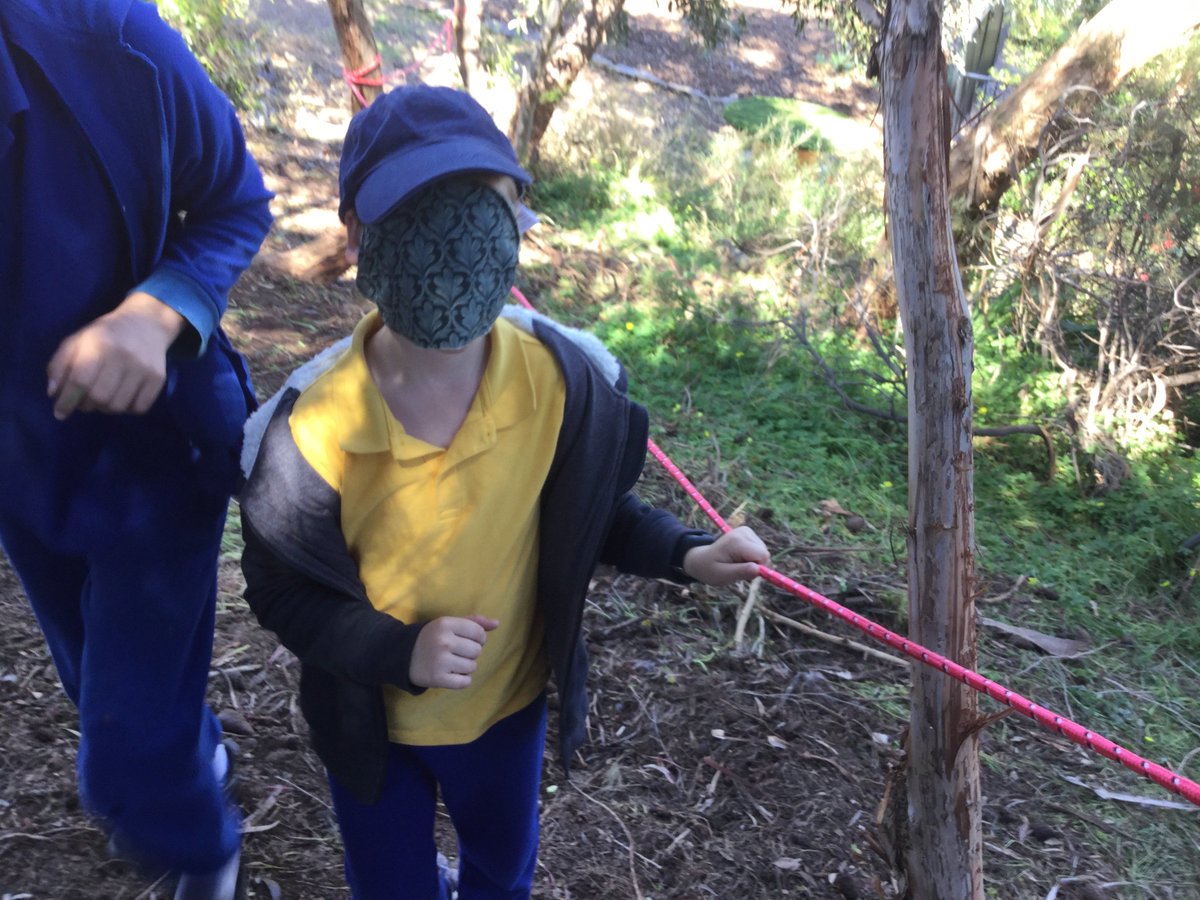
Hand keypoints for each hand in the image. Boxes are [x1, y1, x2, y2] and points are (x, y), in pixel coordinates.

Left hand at [47, 291, 185, 420]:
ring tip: (104, 398)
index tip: (60, 413)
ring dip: (106, 408)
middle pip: (99, 397)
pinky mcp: (158, 378)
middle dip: (87, 405)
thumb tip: (54, 393)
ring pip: (118, 406)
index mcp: (98, 344)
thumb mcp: (77, 341)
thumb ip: (60, 365)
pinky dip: (127, 409)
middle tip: (86, 400)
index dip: (67, 401)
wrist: (146, 323)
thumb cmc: (105, 335)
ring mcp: (143, 368)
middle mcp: (122, 356)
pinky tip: (123, 397)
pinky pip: (139, 408)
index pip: (80, 380)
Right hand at [409, 615, 499, 689]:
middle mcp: (444, 642)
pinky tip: (451, 674)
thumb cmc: (432, 638)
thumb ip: (473, 622)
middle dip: (471, 653)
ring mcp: (440, 661)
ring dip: (466, 667)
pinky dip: (462, 680)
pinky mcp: (438, 679)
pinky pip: (465, 682)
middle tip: (456, 652)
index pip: (478, 632)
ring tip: (452, 663)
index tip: (468, 640)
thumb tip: (497, 623)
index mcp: (446, 624)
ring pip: (472, 667)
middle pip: (477, 651)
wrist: (403, 656)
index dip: (478, 638)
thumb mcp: (449, 624)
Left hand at [682, 526, 769, 586]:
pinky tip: (739, 559)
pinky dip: (753, 558)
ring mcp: (747, 531)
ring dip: (754, 562)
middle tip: (738, 570)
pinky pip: (760, 550)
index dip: (758, 568)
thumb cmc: (710, 569)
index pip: (762, 556)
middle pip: (765, 554)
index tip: (744, 573)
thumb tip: (758, 570)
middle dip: (756, 566)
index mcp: (737, 541)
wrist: (702, 559)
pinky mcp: (749, 534)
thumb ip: (741, 572)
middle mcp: (744, 532)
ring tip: (737, 565)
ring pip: (764, 552)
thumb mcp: (723, 575)